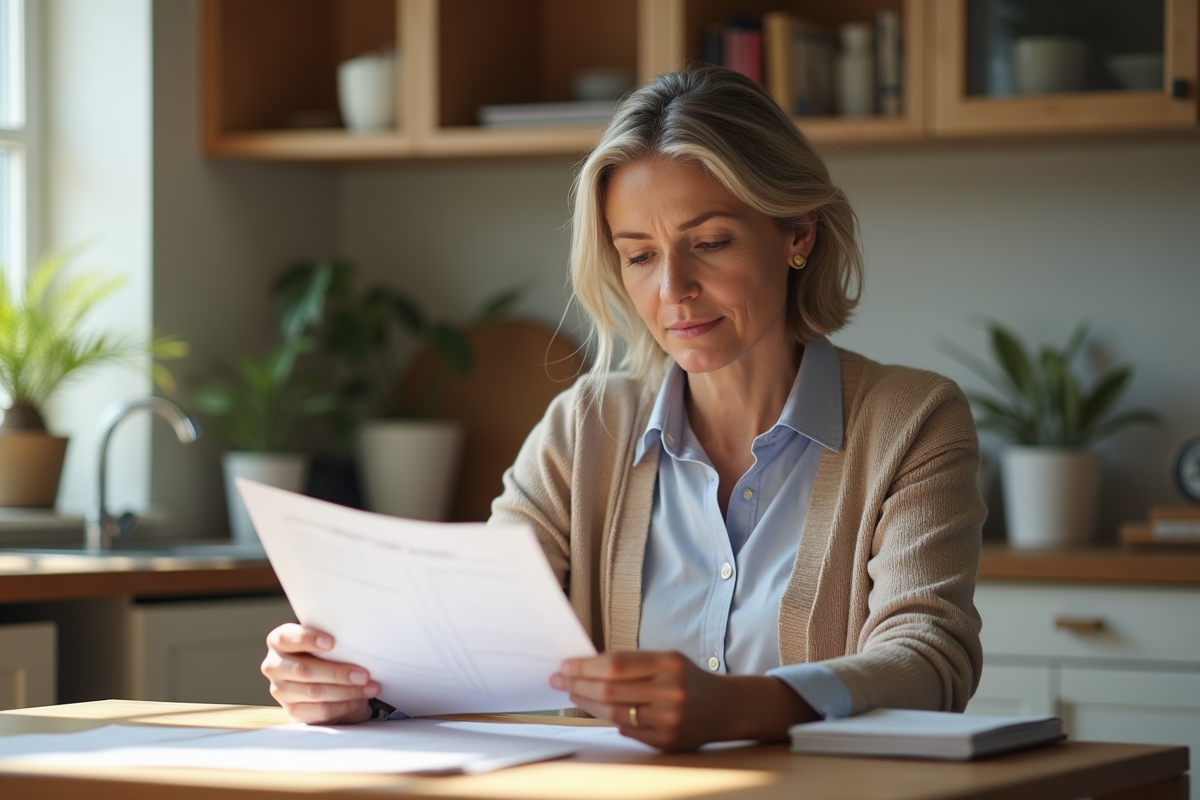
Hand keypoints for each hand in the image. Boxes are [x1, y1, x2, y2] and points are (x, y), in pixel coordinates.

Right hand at [261, 623, 379, 724]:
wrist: (322, 677)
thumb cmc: (325, 652)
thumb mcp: (324, 640)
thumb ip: (330, 637)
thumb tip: (356, 639)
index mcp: (278, 641)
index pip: (287, 638)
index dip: (308, 639)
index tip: (332, 642)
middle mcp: (274, 666)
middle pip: (304, 670)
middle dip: (338, 673)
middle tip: (364, 674)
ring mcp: (280, 690)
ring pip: (314, 692)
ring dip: (346, 691)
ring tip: (369, 687)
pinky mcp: (292, 711)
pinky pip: (320, 711)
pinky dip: (343, 706)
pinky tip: (359, 700)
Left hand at [551, 651, 815, 751]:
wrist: (724, 707)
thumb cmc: (687, 678)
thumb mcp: (666, 659)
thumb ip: (631, 663)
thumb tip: (586, 668)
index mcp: (669, 663)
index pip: (615, 664)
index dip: (585, 666)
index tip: (565, 665)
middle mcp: (670, 691)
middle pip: (610, 690)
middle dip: (578, 684)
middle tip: (559, 679)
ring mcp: (669, 718)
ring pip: (614, 713)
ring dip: (587, 704)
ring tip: (572, 694)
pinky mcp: (666, 740)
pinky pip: (626, 730)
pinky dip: (608, 719)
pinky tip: (595, 710)